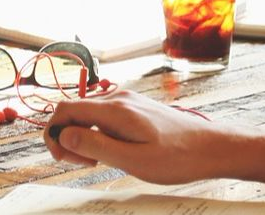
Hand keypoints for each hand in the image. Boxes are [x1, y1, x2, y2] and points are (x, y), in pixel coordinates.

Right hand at [43, 89, 225, 184]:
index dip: (54, 133)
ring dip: (84, 137)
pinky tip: (113, 151)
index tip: (63, 158)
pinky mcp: (134, 108)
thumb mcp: (132, 159)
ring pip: (88, 115)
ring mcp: (127, 101)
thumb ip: (95, 145)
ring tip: (101, 161)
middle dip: (69, 138)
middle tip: (85, 164)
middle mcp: (118, 99)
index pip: (65, 110)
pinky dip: (98, 134)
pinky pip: (103, 117)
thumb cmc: (177, 157)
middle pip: (74, 111)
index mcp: (114, 110)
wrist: (211, 147)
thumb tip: (63, 135)